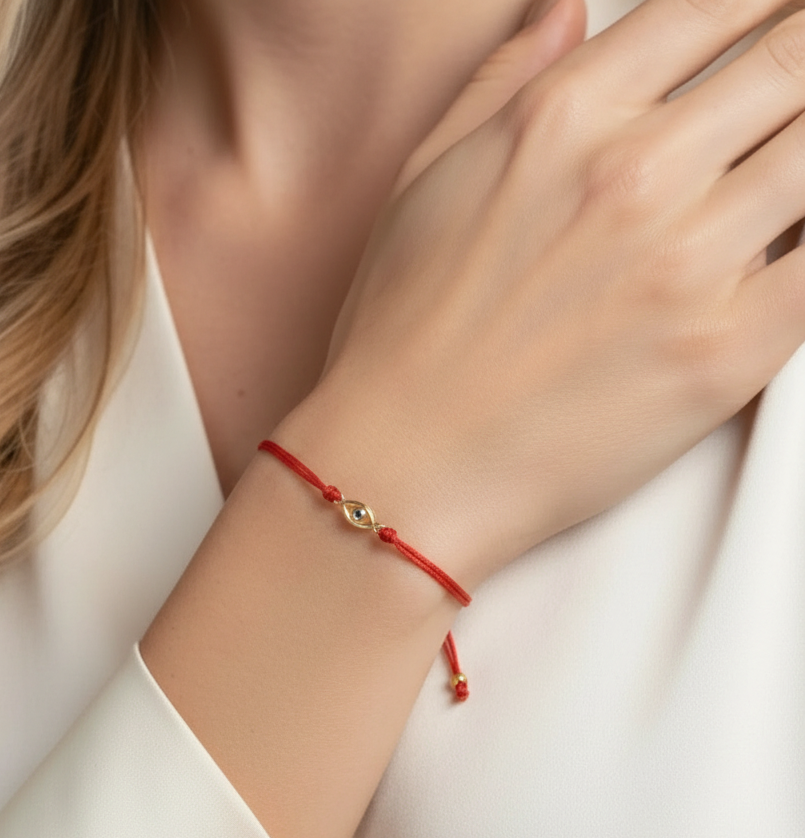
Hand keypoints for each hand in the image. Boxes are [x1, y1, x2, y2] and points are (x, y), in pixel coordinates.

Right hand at [286, 0, 804, 589]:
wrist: (405, 464)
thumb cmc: (400, 339)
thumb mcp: (425, 180)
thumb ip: (502, 81)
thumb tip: (563, 13)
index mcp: (561, 120)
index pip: (716, 6)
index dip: (767, 3)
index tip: (779, 16)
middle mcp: (635, 176)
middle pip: (796, 61)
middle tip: (802, 82)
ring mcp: (691, 262)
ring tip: (787, 170)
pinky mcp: (731, 352)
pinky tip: (795, 238)